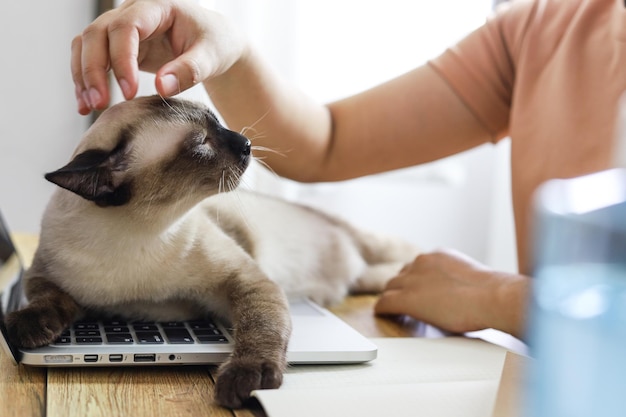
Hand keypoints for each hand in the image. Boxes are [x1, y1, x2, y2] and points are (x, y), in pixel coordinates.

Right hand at [71, 0, 246, 113]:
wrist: (215, 44)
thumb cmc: (215, 44)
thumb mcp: (211, 57)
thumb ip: (189, 70)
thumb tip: (161, 87)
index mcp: (157, 5)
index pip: (127, 27)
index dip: (122, 60)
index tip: (129, 92)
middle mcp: (133, 11)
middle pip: (97, 33)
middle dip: (93, 69)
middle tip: (100, 103)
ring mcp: (121, 28)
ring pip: (87, 44)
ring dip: (83, 75)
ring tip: (89, 107)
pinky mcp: (118, 46)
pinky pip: (91, 58)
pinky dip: (86, 80)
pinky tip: (86, 105)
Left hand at [374, 249, 528, 338]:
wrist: (491, 297)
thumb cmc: (490, 293)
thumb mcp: (469, 277)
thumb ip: (455, 279)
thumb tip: (458, 292)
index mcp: (437, 256)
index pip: (416, 266)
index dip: (414, 280)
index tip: (416, 289)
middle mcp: (421, 262)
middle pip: (401, 275)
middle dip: (401, 287)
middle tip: (402, 299)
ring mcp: (412, 279)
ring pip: (390, 287)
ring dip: (392, 297)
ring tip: (393, 309)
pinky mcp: (407, 298)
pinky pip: (385, 302)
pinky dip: (382, 309)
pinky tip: (382, 314)